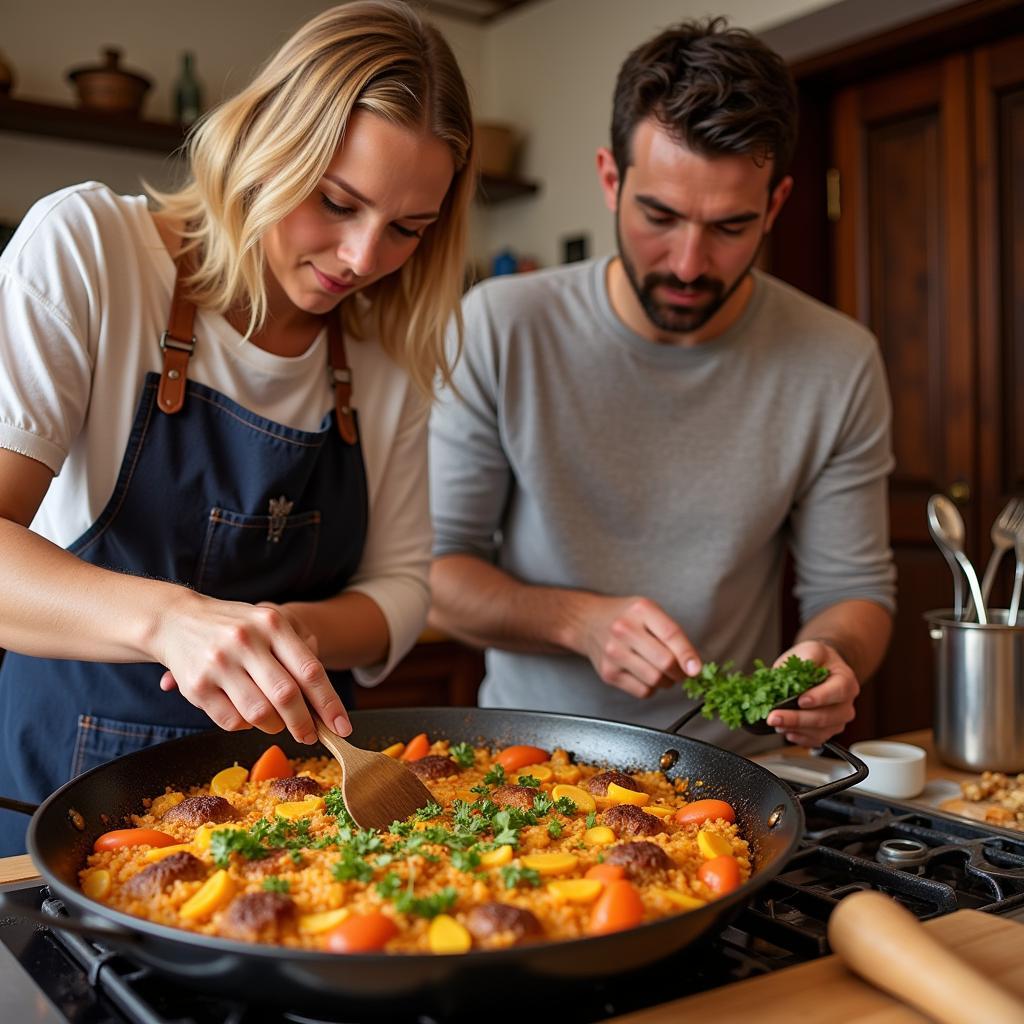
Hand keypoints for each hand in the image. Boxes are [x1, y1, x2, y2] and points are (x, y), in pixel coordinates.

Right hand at [154, 594, 351, 742]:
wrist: (176, 619)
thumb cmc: (236, 626)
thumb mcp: (270, 622)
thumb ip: (300, 649)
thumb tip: (325, 695)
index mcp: (272, 623)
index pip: (310, 670)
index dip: (329, 704)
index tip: (343, 727)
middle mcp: (246, 641)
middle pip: (286, 696)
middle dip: (304, 724)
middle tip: (311, 736)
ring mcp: (219, 664)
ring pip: (259, 714)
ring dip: (274, 726)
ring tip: (277, 722)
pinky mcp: (196, 686)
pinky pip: (231, 721)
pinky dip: (246, 726)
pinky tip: (247, 714)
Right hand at [578, 595, 701, 698]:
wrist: (588, 621)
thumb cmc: (625, 617)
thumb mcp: (649, 612)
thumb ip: (671, 634)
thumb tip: (692, 666)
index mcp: (641, 609)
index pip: (671, 635)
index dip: (688, 655)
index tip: (696, 669)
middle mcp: (624, 629)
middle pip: (664, 662)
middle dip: (680, 673)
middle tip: (681, 672)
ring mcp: (614, 652)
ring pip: (655, 680)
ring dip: (667, 682)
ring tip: (663, 673)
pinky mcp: (608, 672)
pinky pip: (642, 691)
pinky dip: (651, 688)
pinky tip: (645, 675)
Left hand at [765, 639, 858, 746]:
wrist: (822, 668)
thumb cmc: (817, 659)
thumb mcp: (812, 649)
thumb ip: (807, 658)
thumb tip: (795, 671)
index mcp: (846, 681)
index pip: (837, 691)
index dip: (819, 698)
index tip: (800, 701)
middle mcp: (846, 703)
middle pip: (826, 717)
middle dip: (797, 719)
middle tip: (774, 717)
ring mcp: (839, 719)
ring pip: (820, 732)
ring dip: (796, 730)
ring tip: (776, 724)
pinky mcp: (829, 730)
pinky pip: (816, 740)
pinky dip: (800, 738)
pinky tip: (787, 731)